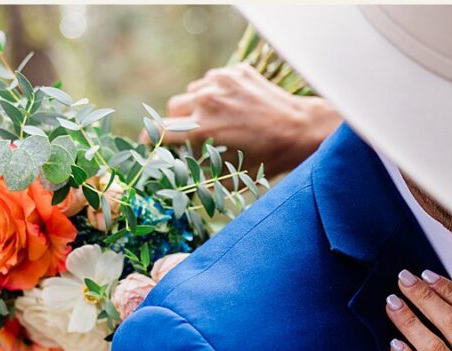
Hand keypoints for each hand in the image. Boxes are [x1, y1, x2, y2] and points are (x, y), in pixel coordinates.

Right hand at [160, 63, 341, 177]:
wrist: (300, 129)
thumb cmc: (267, 159)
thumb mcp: (229, 175)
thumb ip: (197, 174)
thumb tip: (174, 177)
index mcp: (202, 128)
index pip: (158, 130)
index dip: (151, 140)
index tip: (151, 146)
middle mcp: (207, 101)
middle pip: (172, 108)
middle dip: (177, 122)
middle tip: (192, 135)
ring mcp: (220, 82)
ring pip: (192, 92)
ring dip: (197, 106)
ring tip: (218, 120)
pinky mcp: (234, 71)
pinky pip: (211, 81)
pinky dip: (214, 93)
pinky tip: (233, 107)